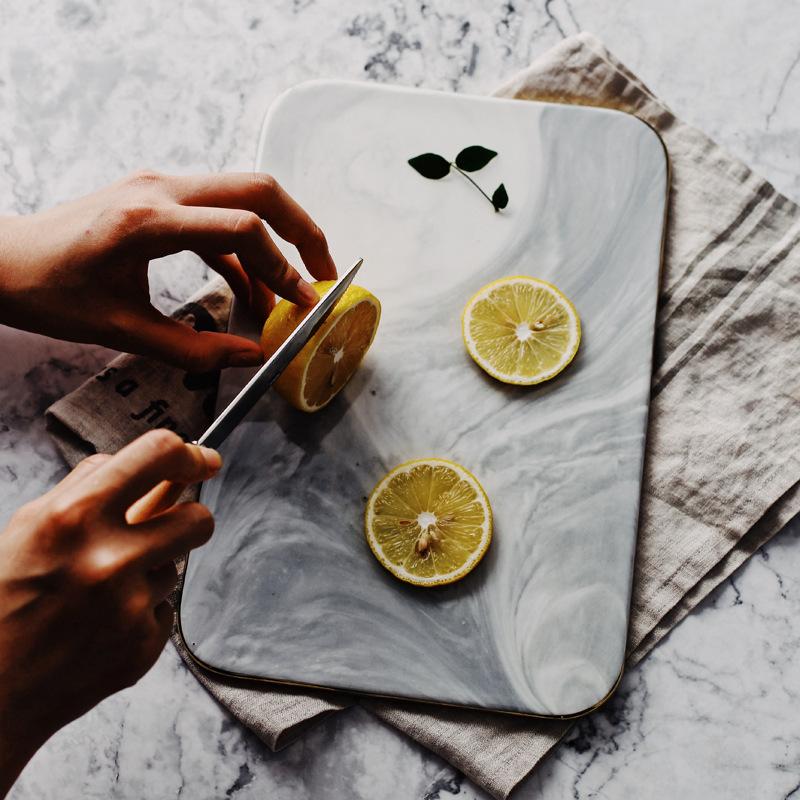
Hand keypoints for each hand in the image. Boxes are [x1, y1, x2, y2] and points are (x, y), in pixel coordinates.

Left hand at [0, 171, 336, 370]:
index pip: (243, 228)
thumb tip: (251, 357)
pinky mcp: (159, 197)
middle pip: (259, 190)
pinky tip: (249, 291)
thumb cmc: (48, 292)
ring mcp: (160, 186)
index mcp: (148, 220)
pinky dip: (242, 249)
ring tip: (289, 292)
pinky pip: (218, 215)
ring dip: (277, 238)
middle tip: (323, 273)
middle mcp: (160, 189)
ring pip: (244, 194)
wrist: (2, 260)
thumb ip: (194, 347)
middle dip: (303, 231)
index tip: (303, 304)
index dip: (284, 269)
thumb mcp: (122, 330)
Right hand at [0, 430, 219, 794]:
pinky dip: (140, 612)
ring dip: (149, 571)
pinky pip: (164, 608)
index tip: (201, 460)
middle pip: (197, 518)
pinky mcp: (142, 646)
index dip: (189, 453)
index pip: (159, 454)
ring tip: (98, 592)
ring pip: (175, 567)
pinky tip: (99, 624)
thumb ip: (96, 486)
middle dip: (189, 519)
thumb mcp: (34, 523)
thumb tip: (160, 465)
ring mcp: (129, 608)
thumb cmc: (5, 597)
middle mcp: (106, 559)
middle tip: (171, 525)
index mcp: (72, 516)